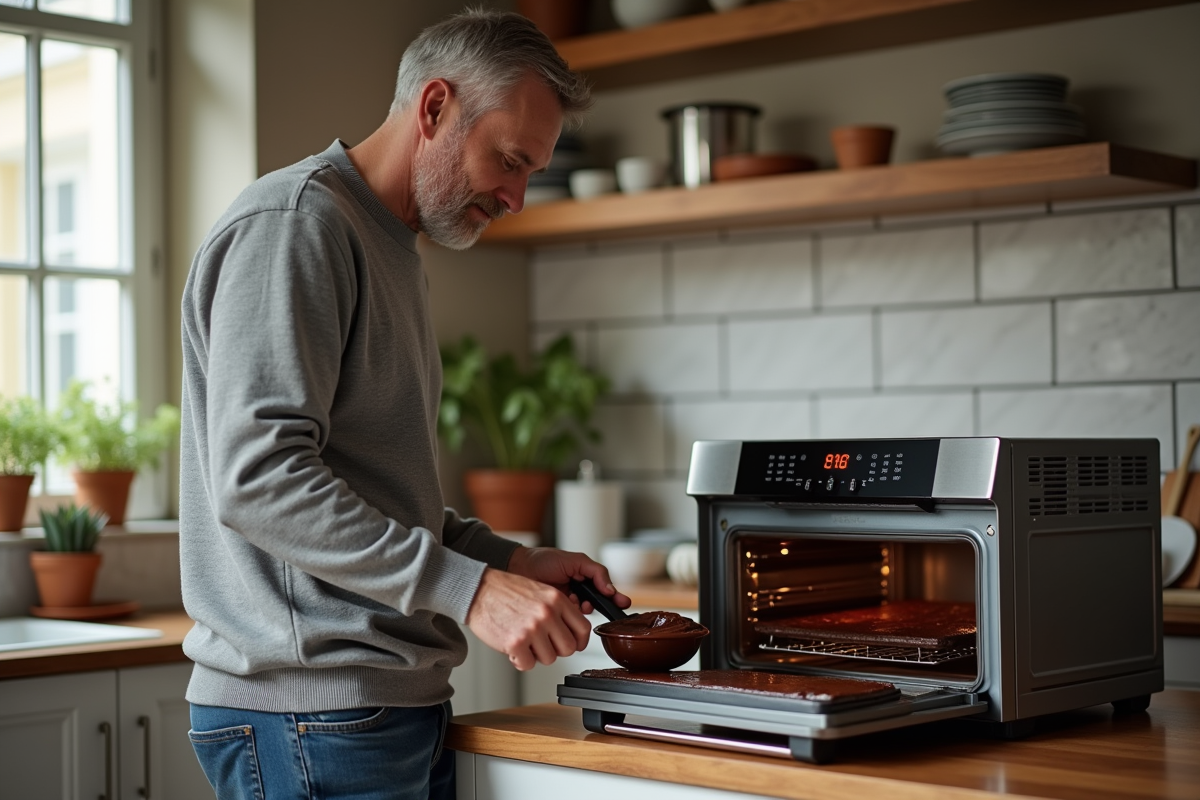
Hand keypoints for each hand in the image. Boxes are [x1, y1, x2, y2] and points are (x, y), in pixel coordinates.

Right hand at [465, 567, 593, 671]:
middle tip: (542, 645)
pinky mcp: (516, 642)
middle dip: (556, 650)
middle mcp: (547, 613)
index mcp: (556, 599)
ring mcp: (532, 628)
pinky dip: (520, 661)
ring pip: (549, 659)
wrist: (477, 590)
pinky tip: (514, 649)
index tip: (574, 645)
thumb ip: (557, 609)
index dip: (579, 641)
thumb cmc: (505, 591)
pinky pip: (528, 664)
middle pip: (568, 648)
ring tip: (524, 643)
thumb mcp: (540, 591)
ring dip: (536, 655)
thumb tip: (570, 631)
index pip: (583, 628)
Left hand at [507, 546, 631, 615]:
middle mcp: (578, 592)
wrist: (518, 567)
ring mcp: (567, 604)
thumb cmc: (543, 560)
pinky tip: (568, 606)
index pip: (604, 589)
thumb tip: (609, 589)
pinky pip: (570, 619)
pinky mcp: (556, 614)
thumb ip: (595, 571)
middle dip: (601, 605)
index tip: (623, 604)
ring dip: (585, 608)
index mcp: (584, 578)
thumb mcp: (574, 560)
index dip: (615, 597)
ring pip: (585, 612)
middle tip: (603, 606)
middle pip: (597, 603)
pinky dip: (572, 614)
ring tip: (579, 602)